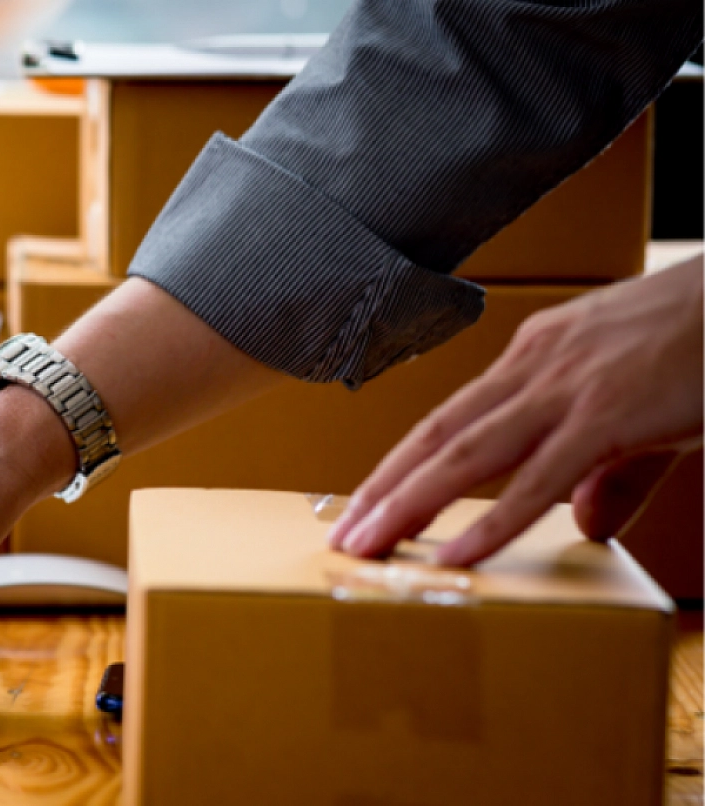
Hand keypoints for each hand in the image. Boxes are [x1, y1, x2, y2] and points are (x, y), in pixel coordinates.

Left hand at [329, 257, 702, 565]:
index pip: (449, 419)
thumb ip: (611, 472)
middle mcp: (536, 365)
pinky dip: (491, 519)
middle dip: (383, 490)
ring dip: (409, 504)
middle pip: (437, 436)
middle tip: (342, 538)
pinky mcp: (609, 413)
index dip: (401, 465)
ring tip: (367, 547)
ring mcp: (567, 386)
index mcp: (537, 357)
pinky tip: (456, 552)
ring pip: (466, 453)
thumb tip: (588, 527)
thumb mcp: (646, 407)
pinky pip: (537, 477)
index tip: (365, 504)